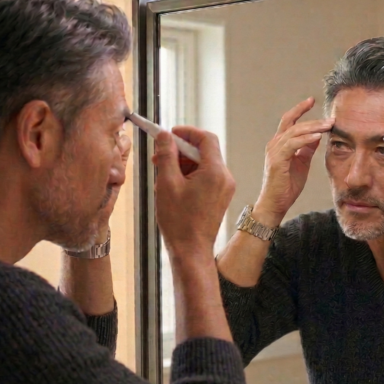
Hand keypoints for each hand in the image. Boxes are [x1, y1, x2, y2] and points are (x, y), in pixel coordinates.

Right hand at [153, 126, 235, 259]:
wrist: (191, 251)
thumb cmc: (179, 221)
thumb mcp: (167, 183)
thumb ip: (166, 155)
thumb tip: (165, 136)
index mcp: (215, 172)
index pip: (205, 138)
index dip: (186, 132)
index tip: (169, 134)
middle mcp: (224, 177)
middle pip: (204, 151)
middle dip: (180, 151)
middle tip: (158, 157)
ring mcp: (224, 188)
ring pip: (203, 164)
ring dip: (182, 164)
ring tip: (162, 176)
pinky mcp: (219, 197)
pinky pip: (205, 177)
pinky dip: (189, 176)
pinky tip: (172, 187)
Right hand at [255, 97, 332, 224]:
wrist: (275, 204)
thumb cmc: (287, 186)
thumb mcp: (302, 162)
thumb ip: (307, 148)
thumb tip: (317, 134)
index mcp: (279, 143)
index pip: (289, 120)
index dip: (300, 109)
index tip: (312, 100)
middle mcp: (274, 144)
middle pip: (292, 122)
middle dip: (312, 117)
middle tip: (330, 116)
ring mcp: (274, 151)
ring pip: (294, 131)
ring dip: (313, 126)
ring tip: (329, 124)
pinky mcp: (277, 160)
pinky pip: (293, 144)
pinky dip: (306, 138)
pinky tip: (318, 136)